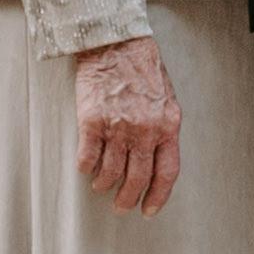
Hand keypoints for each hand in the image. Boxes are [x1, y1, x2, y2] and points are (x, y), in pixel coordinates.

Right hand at [68, 35, 183, 212]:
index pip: (167, 173)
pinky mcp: (92, 121)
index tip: (148, 210)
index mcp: (167, 126)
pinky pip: (88, 157)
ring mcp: (118, 127)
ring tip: (101, 185)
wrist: (117, 43)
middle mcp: (145, 131)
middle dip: (128, 199)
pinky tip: (85, 168)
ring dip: (104, 183)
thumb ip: (163, 128)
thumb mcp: (166, 100)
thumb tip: (158, 156)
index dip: (158, 196)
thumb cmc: (142, 69)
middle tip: (121, 206)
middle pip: (137, 178)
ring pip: (110, 172)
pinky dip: (86, 167)